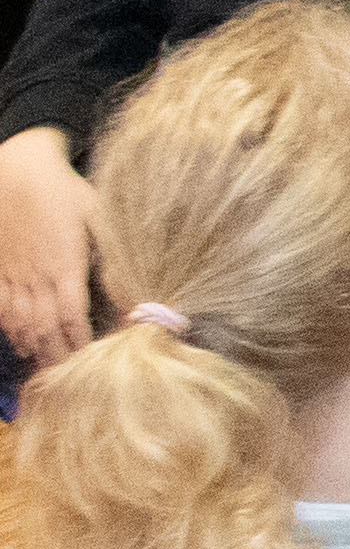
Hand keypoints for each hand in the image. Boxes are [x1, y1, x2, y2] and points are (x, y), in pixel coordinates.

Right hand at [0, 130, 93, 368]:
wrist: (17, 171)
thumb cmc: (64, 190)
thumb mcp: (99, 214)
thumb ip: (114, 253)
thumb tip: (137, 287)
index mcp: (63, 264)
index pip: (70, 315)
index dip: (80, 341)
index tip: (94, 359)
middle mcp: (35, 276)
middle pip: (44, 327)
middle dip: (58, 354)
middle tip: (73, 377)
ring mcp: (12, 274)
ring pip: (20, 322)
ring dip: (34, 346)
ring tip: (49, 367)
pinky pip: (0, 307)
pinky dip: (10, 327)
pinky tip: (21, 340)